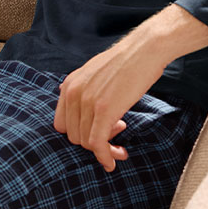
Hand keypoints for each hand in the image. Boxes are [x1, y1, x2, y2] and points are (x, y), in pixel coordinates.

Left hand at [54, 40, 165, 171]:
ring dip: (105, 150)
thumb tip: (72, 101)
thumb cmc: (126, 62)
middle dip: (94, 142)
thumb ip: (81, 88)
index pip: (62, 124)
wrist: (145, 50)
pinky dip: (106, 156)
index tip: (98, 132)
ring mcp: (87, 102)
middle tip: (115, 136)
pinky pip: (97, 144)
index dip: (80, 133)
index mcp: (68, 85)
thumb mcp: (94, 72)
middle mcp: (72, 93)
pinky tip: (117, 157)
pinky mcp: (104, 111)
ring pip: (86, 143)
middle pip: (73, 136)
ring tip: (121, 146)